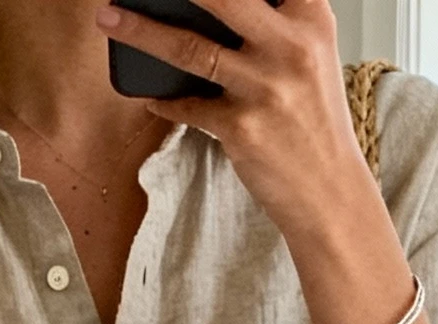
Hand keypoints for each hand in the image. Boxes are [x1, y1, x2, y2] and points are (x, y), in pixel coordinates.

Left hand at [93, 0, 383, 265]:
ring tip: (108, 18)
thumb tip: (215, 6)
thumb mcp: (311, 54)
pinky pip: (187, 105)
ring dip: (140, 31)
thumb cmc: (314, 121)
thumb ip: (275, 20)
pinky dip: (164, 100)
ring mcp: (265, 87)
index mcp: (311, 17)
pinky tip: (150, 94)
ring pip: (189, 47)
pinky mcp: (242, 128)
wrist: (329, 192)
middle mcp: (291, 46)